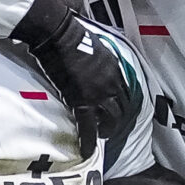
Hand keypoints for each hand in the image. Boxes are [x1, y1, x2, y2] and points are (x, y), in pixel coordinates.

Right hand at [9, 0, 139, 158]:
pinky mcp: (83, 101)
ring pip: (111, 119)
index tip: (117, 110)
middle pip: (123, 108)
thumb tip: (93, 63)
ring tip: (101, 136)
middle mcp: (112, 81)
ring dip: (107, 130)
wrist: (58, 34)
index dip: (122, 104)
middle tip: (110, 128)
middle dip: (118, 120)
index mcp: (115, 67)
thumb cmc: (70, 35)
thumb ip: (98, 59)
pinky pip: (89, 126)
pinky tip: (87, 151)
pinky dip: (89, 140)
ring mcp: (99, 93)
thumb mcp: (93, 46)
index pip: (126, 91)